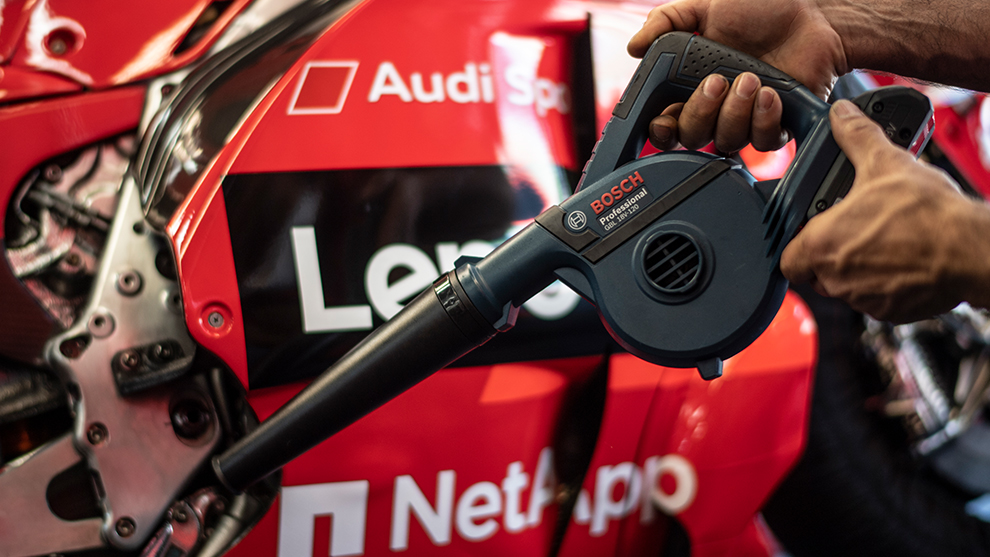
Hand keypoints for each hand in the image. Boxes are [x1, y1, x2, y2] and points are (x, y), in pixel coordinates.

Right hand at [627, 0, 846, 152]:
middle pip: (691, 137)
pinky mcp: (775, 125)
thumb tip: (634, 47)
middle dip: (699, 113)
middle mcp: (717, 107)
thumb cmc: (765, 9)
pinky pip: (761, 142)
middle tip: (716, 83)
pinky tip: (769, 94)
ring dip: (734, 112)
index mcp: (693, 85)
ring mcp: (745, 119)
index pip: (666, 121)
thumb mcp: (707, 6)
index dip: (659, 129)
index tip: (661, 119)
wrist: (815, 14)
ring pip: (725, 141)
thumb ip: (666, 21)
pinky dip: (763, 120)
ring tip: (751, 79)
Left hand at [780, 100, 989, 322]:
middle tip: (853, 230)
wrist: (969, 250)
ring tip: (882, 239)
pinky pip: (876, 299)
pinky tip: (902, 257)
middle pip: (817, 273)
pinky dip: (884, 282)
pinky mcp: (891, 311)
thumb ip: (856, 137)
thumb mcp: (885, 162)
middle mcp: (836, 278)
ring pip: (847, 286)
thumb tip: (842, 115)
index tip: (811, 233)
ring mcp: (863, 298)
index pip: (787, 260)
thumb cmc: (926, 214)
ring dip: (858, 267)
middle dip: (831, 253)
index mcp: (822, 245)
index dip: (796, 246)